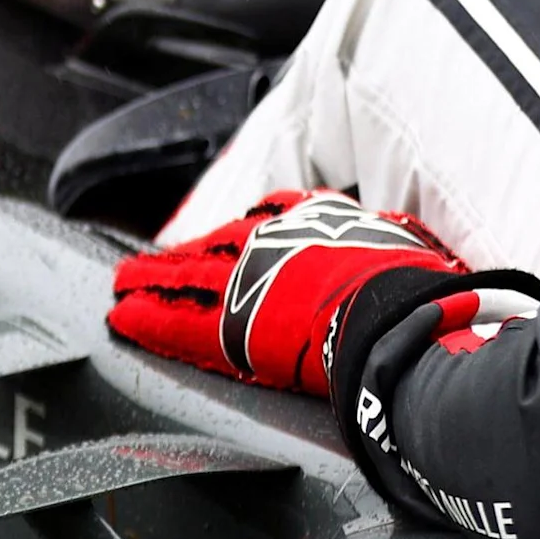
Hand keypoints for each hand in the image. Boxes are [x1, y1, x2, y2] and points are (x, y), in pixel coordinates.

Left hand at [108, 191, 465, 394]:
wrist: (390, 315)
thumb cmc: (412, 287)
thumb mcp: (406, 246)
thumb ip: (392, 247)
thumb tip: (418, 255)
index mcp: (313, 218)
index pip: (266, 216)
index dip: (242, 230)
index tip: (226, 237)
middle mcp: (270, 239)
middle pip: (215, 245)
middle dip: (183, 256)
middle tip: (151, 262)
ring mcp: (243, 279)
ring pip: (185, 276)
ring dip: (150, 280)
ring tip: (122, 285)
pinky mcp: (225, 322)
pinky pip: (176, 319)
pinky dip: (146, 316)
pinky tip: (121, 316)